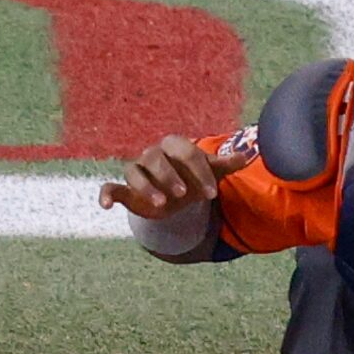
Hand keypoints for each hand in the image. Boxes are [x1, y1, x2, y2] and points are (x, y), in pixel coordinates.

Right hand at [98, 133, 254, 217]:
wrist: (174, 194)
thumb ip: (225, 164)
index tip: (211, 194)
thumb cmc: (192, 178)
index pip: (186, 152)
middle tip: (184, 195)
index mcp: (175, 146)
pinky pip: (110, 187)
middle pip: (155, 158)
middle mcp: (152, 155)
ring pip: (133, 171)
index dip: (199, 172)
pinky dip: (106, 195)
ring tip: (161, 205)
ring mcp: (136, 170)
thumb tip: (247, 155)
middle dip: (169, 176)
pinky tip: (106, 207)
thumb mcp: (210, 172)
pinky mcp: (124, 188)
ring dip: (145, 187)